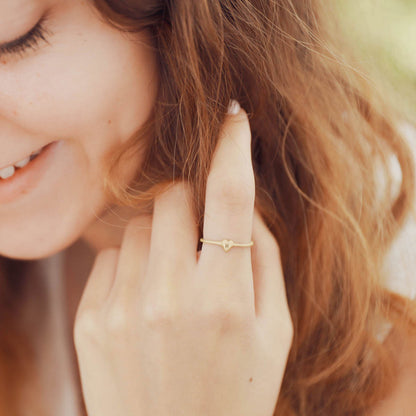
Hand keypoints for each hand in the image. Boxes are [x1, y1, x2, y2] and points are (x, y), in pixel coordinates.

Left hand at [73, 101, 293, 415]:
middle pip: (172, 196)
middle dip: (189, 201)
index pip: (229, 196)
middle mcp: (170, 295)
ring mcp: (123, 307)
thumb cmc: (238, 390)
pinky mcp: (90, 318)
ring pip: (139, 224)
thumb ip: (263, 258)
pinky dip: (131, 262)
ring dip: (160, 236)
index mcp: (224, 297)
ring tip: (174, 282)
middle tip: (201, 236)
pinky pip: (111, 256)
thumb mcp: (274, 328)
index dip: (233, 147)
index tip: (234, 118)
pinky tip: (146, 301)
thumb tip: (240, 205)